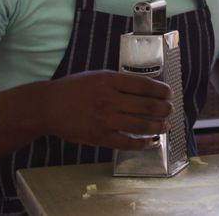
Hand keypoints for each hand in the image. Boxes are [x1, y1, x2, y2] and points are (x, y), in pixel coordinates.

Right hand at [43, 70, 173, 149]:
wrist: (48, 106)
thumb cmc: (73, 89)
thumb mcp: (97, 76)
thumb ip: (119, 82)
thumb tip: (145, 89)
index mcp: (110, 81)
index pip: (145, 85)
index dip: (161, 90)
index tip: (168, 93)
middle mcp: (110, 99)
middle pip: (147, 105)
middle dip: (164, 109)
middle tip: (170, 110)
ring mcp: (106, 119)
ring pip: (141, 125)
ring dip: (158, 126)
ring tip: (165, 125)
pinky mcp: (100, 136)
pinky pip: (127, 142)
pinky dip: (143, 143)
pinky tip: (151, 141)